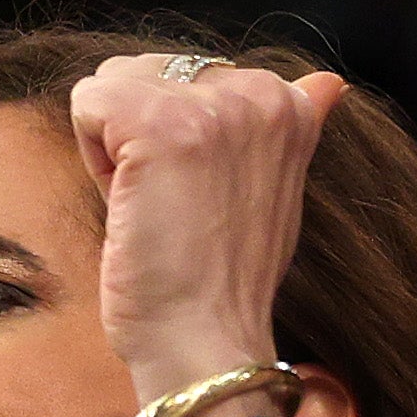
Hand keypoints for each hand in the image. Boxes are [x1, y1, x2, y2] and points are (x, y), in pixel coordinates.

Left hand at [70, 52, 351, 403]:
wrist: (207, 344)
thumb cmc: (225, 283)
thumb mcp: (277, 189)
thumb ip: (290, 128)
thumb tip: (330, 82)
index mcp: (289, 103)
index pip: (189, 77)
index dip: (176, 140)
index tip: (203, 197)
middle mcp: (260, 91)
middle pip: (146, 72)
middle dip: (139, 135)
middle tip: (175, 208)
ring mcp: (212, 106)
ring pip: (112, 84)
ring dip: (114, 147)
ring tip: (155, 206)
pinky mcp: (159, 123)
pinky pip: (87, 103)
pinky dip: (92, 161)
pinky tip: (132, 207)